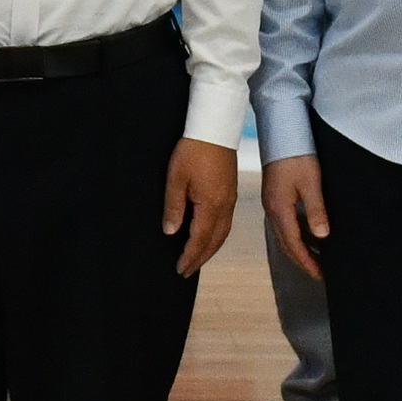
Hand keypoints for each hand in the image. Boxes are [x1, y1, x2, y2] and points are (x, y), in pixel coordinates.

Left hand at [160, 139, 235, 277]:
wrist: (215, 128)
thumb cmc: (193, 150)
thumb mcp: (176, 179)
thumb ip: (174, 207)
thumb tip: (170, 232)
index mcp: (211, 205)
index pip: (200, 239)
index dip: (190, 256)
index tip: (180, 268)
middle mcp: (225, 206)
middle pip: (214, 241)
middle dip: (200, 258)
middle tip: (187, 271)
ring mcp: (230, 199)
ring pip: (223, 233)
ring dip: (210, 249)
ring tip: (197, 259)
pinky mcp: (231, 192)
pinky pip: (226, 222)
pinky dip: (217, 236)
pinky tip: (210, 236)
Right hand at [263, 153, 328, 280]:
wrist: (281, 130)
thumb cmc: (296, 153)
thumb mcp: (311, 182)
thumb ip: (315, 210)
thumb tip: (321, 236)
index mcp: (280, 208)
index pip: (294, 244)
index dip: (307, 261)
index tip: (319, 274)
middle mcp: (273, 209)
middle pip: (286, 243)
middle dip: (302, 260)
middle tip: (318, 272)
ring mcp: (272, 202)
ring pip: (284, 234)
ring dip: (299, 248)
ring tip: (316, 258)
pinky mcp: (275, 195)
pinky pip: (284, 223)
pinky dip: (296, 235)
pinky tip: (307, 235)